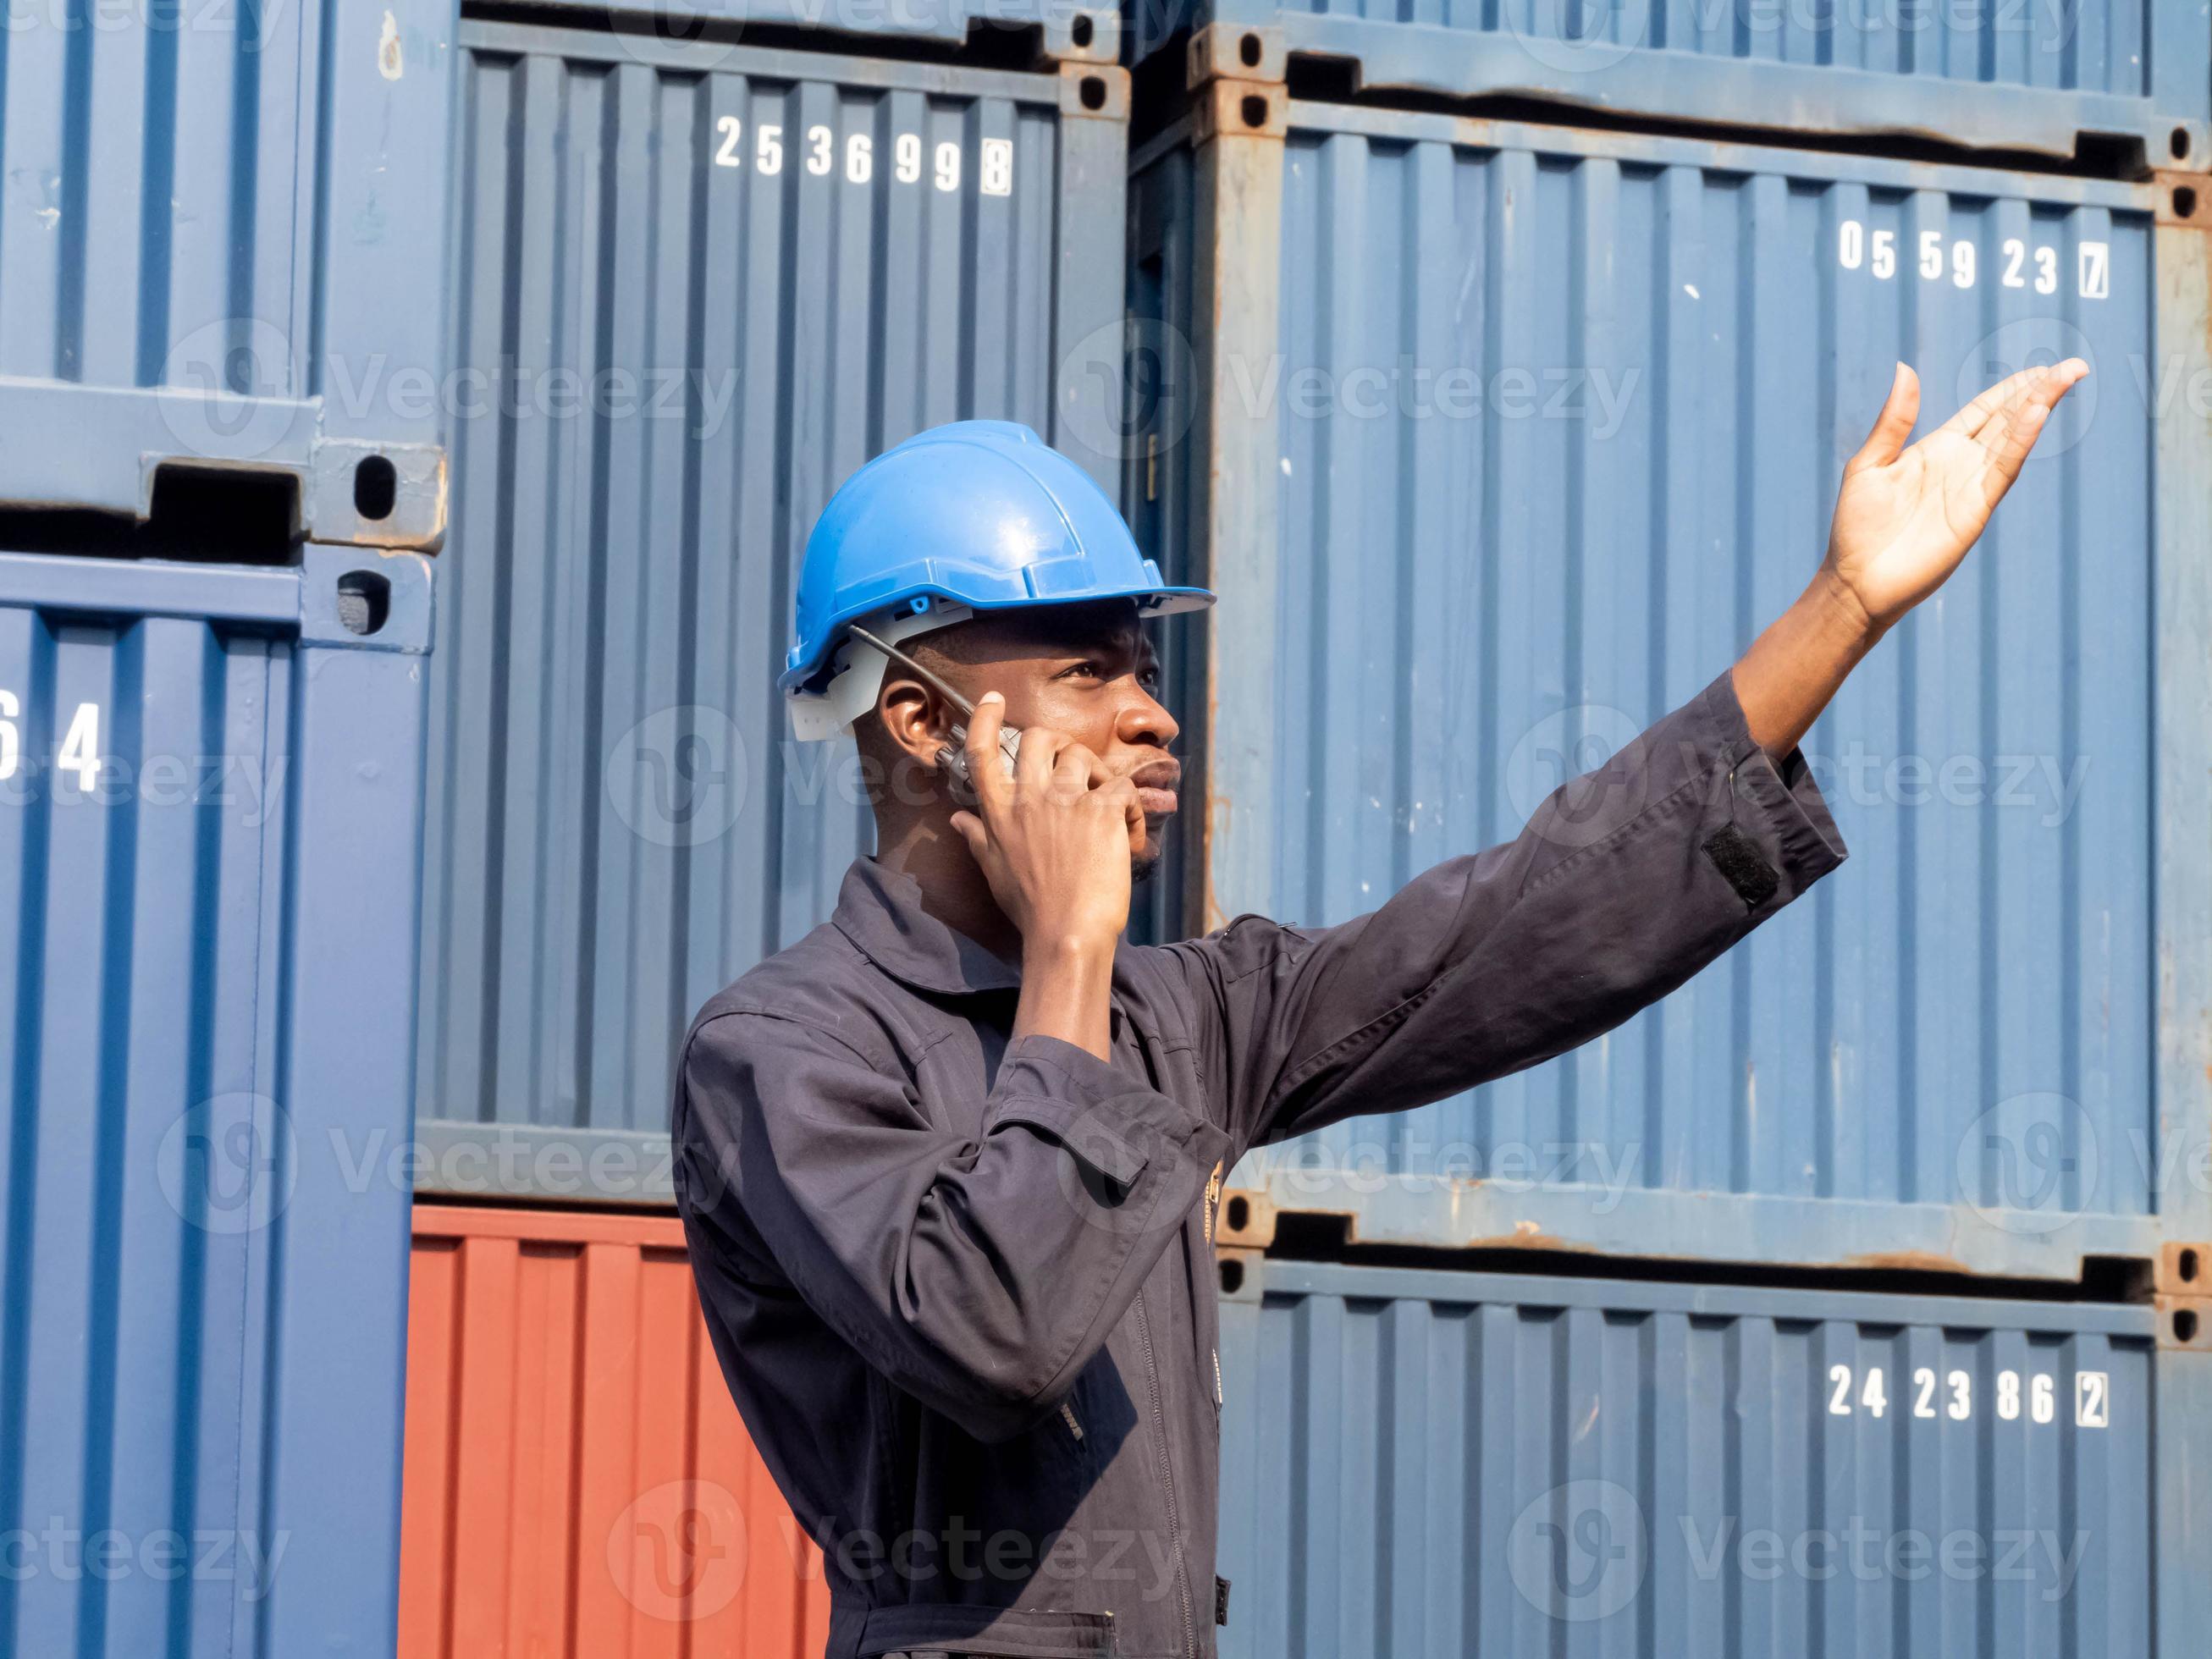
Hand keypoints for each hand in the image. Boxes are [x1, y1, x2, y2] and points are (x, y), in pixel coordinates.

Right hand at [948, 693, 1144, 957]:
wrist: (1067, 936)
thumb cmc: (1031, 910)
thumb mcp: (994, 872)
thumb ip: (976, 837)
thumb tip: (958, 819)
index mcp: (999, 813)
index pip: (983, 753)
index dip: (986, 719)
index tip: (993, 700)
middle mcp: (1028, 799)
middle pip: (1037, 738)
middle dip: (1057, 742)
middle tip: (1071, 763)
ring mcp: (1065, 802)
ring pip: (1082, 756)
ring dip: (1097, 773)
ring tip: (1106, 805)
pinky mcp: (1101, 811)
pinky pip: (1122, 787)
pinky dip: (1132, 807)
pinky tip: (1130, 835)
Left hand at [1822, 358, 2088, 635]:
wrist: (1855, 582)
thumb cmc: (1856, 528)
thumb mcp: (1869, 464)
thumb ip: (1894, 420)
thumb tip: (1904, 368)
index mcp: (1936, 450)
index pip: (1984, 411)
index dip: (2012, 389)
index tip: (2042, 367)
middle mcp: (1960, 466)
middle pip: (2008, 420)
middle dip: (2039, 391)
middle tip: (2074, 365)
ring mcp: (1970, 488)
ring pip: (2012, 440)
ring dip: (2038, 408)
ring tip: (2065, 378)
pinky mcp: (1974, 511)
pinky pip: (2002, 470)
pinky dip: (2020, 442)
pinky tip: (2037, 414)